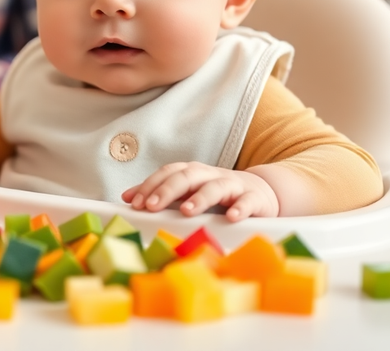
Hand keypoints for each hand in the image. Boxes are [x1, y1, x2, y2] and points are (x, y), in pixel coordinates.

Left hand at [121, 162, 279, 221]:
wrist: (263, 192)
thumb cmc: (218, 195)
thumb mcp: (188, 192)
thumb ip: (160, 194)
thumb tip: (126, 197)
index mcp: (193, 173)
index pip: (168, 173)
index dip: (151, 185)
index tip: (134, 202)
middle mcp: (211, 176)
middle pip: (187, 176)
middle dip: (167, 190)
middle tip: (151, 206)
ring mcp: (233, 186)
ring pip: (216, 187)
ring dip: (200, 198)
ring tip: (186, 211)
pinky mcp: (255, 199)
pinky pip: (248, 201)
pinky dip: (240, 208)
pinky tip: (231, 217)